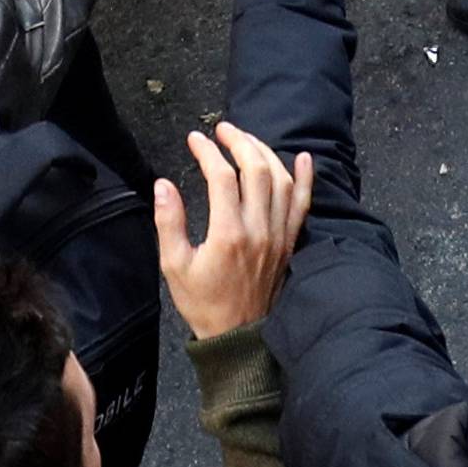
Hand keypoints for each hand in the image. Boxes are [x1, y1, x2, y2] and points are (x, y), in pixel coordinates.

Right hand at [154, 122, 312, 338]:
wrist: (237, 336)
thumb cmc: (203, 302)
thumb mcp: (174, 266)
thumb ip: (169, 222)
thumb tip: (162, 185)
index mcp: (228, 234)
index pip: (222, 177)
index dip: (208, 152)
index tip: (194, 139)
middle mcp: (259, 229)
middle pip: (257, 170)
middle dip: (239, 141)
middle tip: (222, 130)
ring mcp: (279, 235)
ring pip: (281, 181)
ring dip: (265, 152)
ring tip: (246, 139)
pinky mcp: (289, 242)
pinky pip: (303, 204)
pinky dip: (305, 178)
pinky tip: (302, 157)